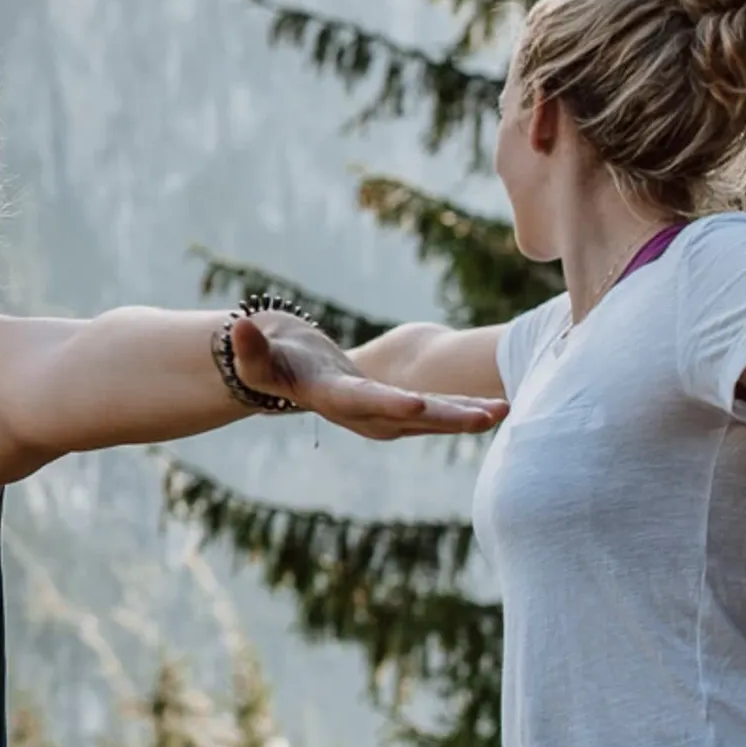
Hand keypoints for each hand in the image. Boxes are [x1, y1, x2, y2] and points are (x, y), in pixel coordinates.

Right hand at [238, 313, 506, 442]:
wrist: (285, 371)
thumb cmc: (268, 359)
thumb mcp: (255, 355)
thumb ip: (250, 348)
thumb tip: (240, 329)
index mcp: (335, 399)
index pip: (366, 401)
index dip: (392, 404)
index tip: (418, 405)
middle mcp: (365, 414)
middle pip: (412, 418)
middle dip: (450, 418)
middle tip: (488, 416)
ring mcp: (383, 414)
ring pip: (431, 418)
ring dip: (467, 416)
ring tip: (505, 410)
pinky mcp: (397, 406)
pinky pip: (436, 410)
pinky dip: (464, 408)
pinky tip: (497, 406)